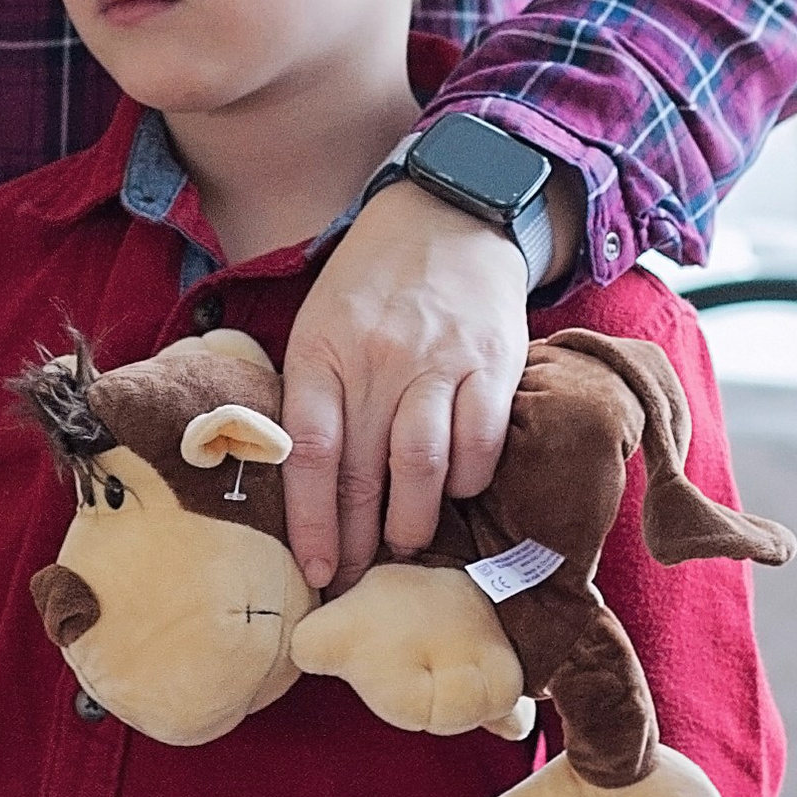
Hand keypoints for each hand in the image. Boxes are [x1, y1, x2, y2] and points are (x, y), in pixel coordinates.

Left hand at [282, 178, 566, 589]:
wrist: (448, 216)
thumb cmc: (372, 286)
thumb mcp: (320, 324)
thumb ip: (313, 395)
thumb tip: (303, 490)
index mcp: (322, 351)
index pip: (308, 450)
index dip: (310, 519)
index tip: (316, 568)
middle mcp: (378, 358)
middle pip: (363, 469)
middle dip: (359, 539)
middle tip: (358, 580)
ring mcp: (438, 360)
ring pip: (421, 464)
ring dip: (412, 521)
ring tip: (405, 546)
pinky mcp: (492, 362)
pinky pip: (481, 440)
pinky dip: (468, 478)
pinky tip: (455, 489)